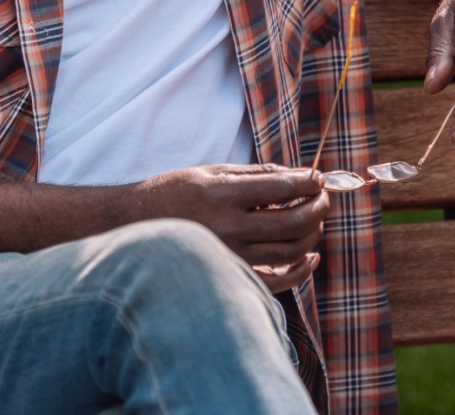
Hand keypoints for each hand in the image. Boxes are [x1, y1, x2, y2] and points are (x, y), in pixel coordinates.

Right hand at [129, 164, 329, 292]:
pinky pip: (275, 283)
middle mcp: (228, 227)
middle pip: (294, 222)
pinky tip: (309, 257)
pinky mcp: (228, 277)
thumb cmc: (173, 193)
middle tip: (323, 197)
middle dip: (319, 207)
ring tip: (315, 219)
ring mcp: (229, 256)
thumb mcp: (211, 171)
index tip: (318, 178)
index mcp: (223, 194)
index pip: (283, 186)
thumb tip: (299, 175)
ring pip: (291, 252)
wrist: (131, 226)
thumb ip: (256, 174)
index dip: (309, 181)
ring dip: (313, 234)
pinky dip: (300, 271)